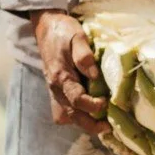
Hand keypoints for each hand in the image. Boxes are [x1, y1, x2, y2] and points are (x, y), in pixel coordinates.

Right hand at [33, 11, 109, 136]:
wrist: (46, 28)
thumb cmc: (64, 31)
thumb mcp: (77, 36)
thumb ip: (84, 55)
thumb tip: (94, 75)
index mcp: (61, 76)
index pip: (76, 99)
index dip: (92, 105)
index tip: (106, 103)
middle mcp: (55, 88)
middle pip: (71, 115)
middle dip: (90, 125)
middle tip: (108, 126)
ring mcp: (54, 92)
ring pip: (66, 117)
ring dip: (83, 122)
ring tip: (102, 121)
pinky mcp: (56, 92)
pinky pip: (63, 113)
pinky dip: (76, 117)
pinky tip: (90, 113)